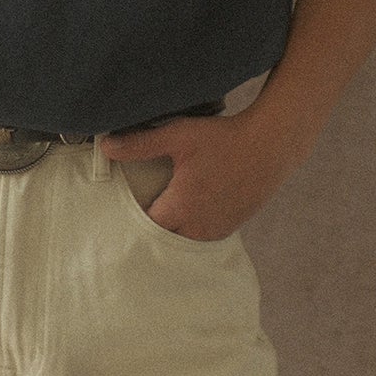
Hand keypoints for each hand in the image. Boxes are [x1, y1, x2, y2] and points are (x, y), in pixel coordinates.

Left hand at [98, 101, 306, 240]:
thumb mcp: (178, 136)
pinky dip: (192, 228)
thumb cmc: (223, 139)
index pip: (144, 228)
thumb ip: (140, 144)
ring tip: (162, 212)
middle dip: (150, 229)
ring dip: (173, 230)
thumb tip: (105, 147)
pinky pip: (203, 236)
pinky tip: (189, 210)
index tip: (122, 211)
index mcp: (181, 209)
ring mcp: (216, 230)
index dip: (131, 220)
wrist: (270, 146)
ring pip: (184, 240)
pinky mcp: (231, 227)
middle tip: (139, 212)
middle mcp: (198, 227)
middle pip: (163, 239)